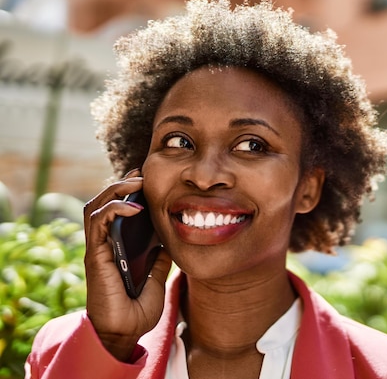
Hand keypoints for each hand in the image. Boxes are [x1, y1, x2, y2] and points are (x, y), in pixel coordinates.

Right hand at [83, 169, 171, 361]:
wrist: (125, 332)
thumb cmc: (138, 308)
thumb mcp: (156, 275)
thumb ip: (159, 256)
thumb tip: (171, 238)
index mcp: (118, 246)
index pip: (118, 209)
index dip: (130, 191)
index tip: (148, 178)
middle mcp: (105, 243)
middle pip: (103, 202)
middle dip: (121, 184)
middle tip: (142, 174)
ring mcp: (98, 248)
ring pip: (95, 205)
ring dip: (115, 189)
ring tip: (136, 182)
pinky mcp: (95, 254)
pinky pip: (98, 222)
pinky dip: (114, 209)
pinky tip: (134, 208)